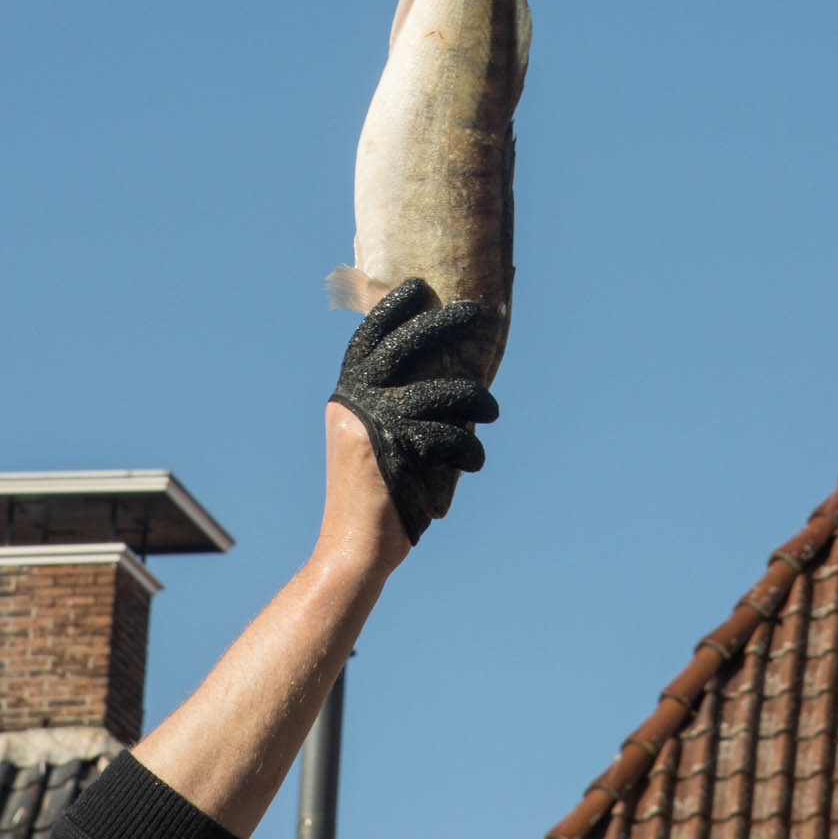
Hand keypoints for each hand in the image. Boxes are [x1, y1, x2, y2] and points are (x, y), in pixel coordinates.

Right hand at [328, 278, 499, 544]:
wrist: (354, 551)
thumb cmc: (377, 499)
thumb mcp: (373, 443)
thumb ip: (393, 408)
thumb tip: (443, 376)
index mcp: (345, 399)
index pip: (366, 340)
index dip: (390, 310)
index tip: (418, 287)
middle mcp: (352, 405)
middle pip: (402, 349)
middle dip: (440, 325)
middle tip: (472, 312)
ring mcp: (370, 427)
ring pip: (438, 394)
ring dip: (474, 400)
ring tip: (492, 411)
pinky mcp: (393, 453)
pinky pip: (446, 435)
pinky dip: (468, 447)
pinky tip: (475, 459)